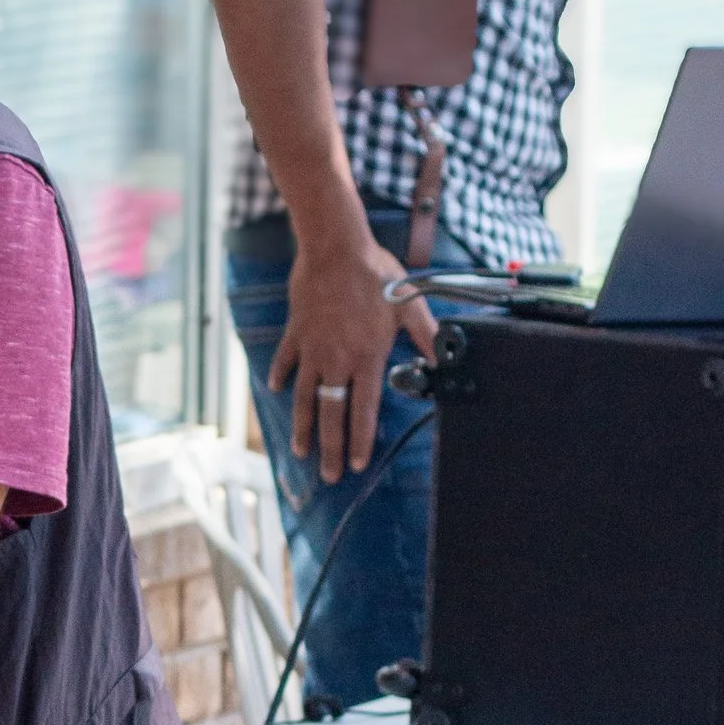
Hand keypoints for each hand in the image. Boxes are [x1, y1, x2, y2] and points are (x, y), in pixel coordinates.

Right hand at [268, 224, 437, 482]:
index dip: (360, 440)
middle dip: (330, 449)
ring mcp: (312, 349)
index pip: (363, 411)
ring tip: (301, 451)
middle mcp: (336, 361)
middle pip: (331, 415)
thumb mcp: (410, 305)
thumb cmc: (375, 275)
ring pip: (305, 398)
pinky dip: (281, 376)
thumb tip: (445, 358)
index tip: (357, 465)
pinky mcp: (296, 333)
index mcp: (366, 358)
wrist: (335, 248)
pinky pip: (286, 361)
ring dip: (303, 427)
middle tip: (328, 475)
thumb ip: (426, 336)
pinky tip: (278, 390)